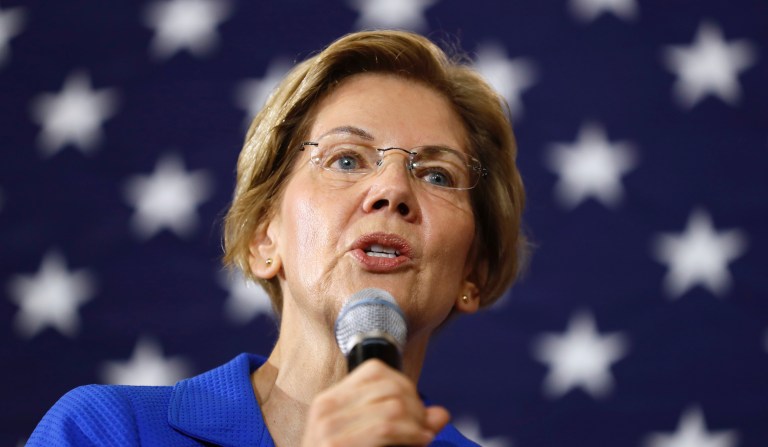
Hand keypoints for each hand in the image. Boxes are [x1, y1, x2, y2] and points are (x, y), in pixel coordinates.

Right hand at [302, 359, 450, 446]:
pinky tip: (419, 441)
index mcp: (330, 399)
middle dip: (416, 407)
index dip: (405, 386)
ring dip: (417, 423)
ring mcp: (328, 425)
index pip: (375, 370)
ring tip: (422, 437)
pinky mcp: (334, 444)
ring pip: (393, 406)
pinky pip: (385, 428)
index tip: (416, 410)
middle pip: (389, 387)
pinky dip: (410, 434)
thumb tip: (442, 414)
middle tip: (424, 428)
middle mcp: (326, 406)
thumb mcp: (375, 440)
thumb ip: (408, 425)